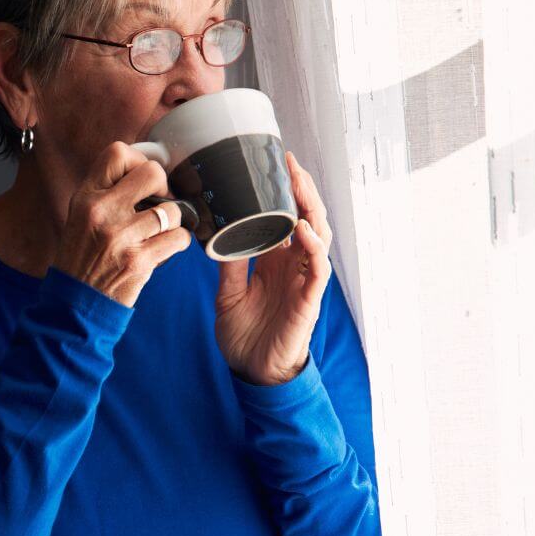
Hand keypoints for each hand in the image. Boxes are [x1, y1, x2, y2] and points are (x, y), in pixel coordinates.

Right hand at [53, 142, 192, 307]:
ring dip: (172, 221)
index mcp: (86, 197)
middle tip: (158, 203)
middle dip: (163, 187)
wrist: (75, 303)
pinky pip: (179, 238)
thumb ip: (107, 192)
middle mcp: (101, 211)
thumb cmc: (82, 258)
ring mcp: (121, 236)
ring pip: (172, 209)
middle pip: (152, 173)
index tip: (142, 180)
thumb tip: (146, 171)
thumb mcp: (80, 216)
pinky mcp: (139, 260)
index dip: (138, 160)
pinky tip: (162, 248)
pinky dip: (178, 242)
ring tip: (158, 232)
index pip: (117, 153)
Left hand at [214, 151, 333, 384]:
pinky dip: (313, 246)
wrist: (252, 372)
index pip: (285, 217)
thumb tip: (217, 233)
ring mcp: (303, 281)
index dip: (285, 193)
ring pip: (318, 236)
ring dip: (310, 208)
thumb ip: (229, 263)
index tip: (275, 163)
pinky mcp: (308, 300)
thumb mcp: (228, 292)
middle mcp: (293, 266)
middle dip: (301, 189)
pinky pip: (317, 268)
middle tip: (289, 162)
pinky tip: (302, 228)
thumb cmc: (244, 335)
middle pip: (306, 218)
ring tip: (298, 184)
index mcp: (275, 261)